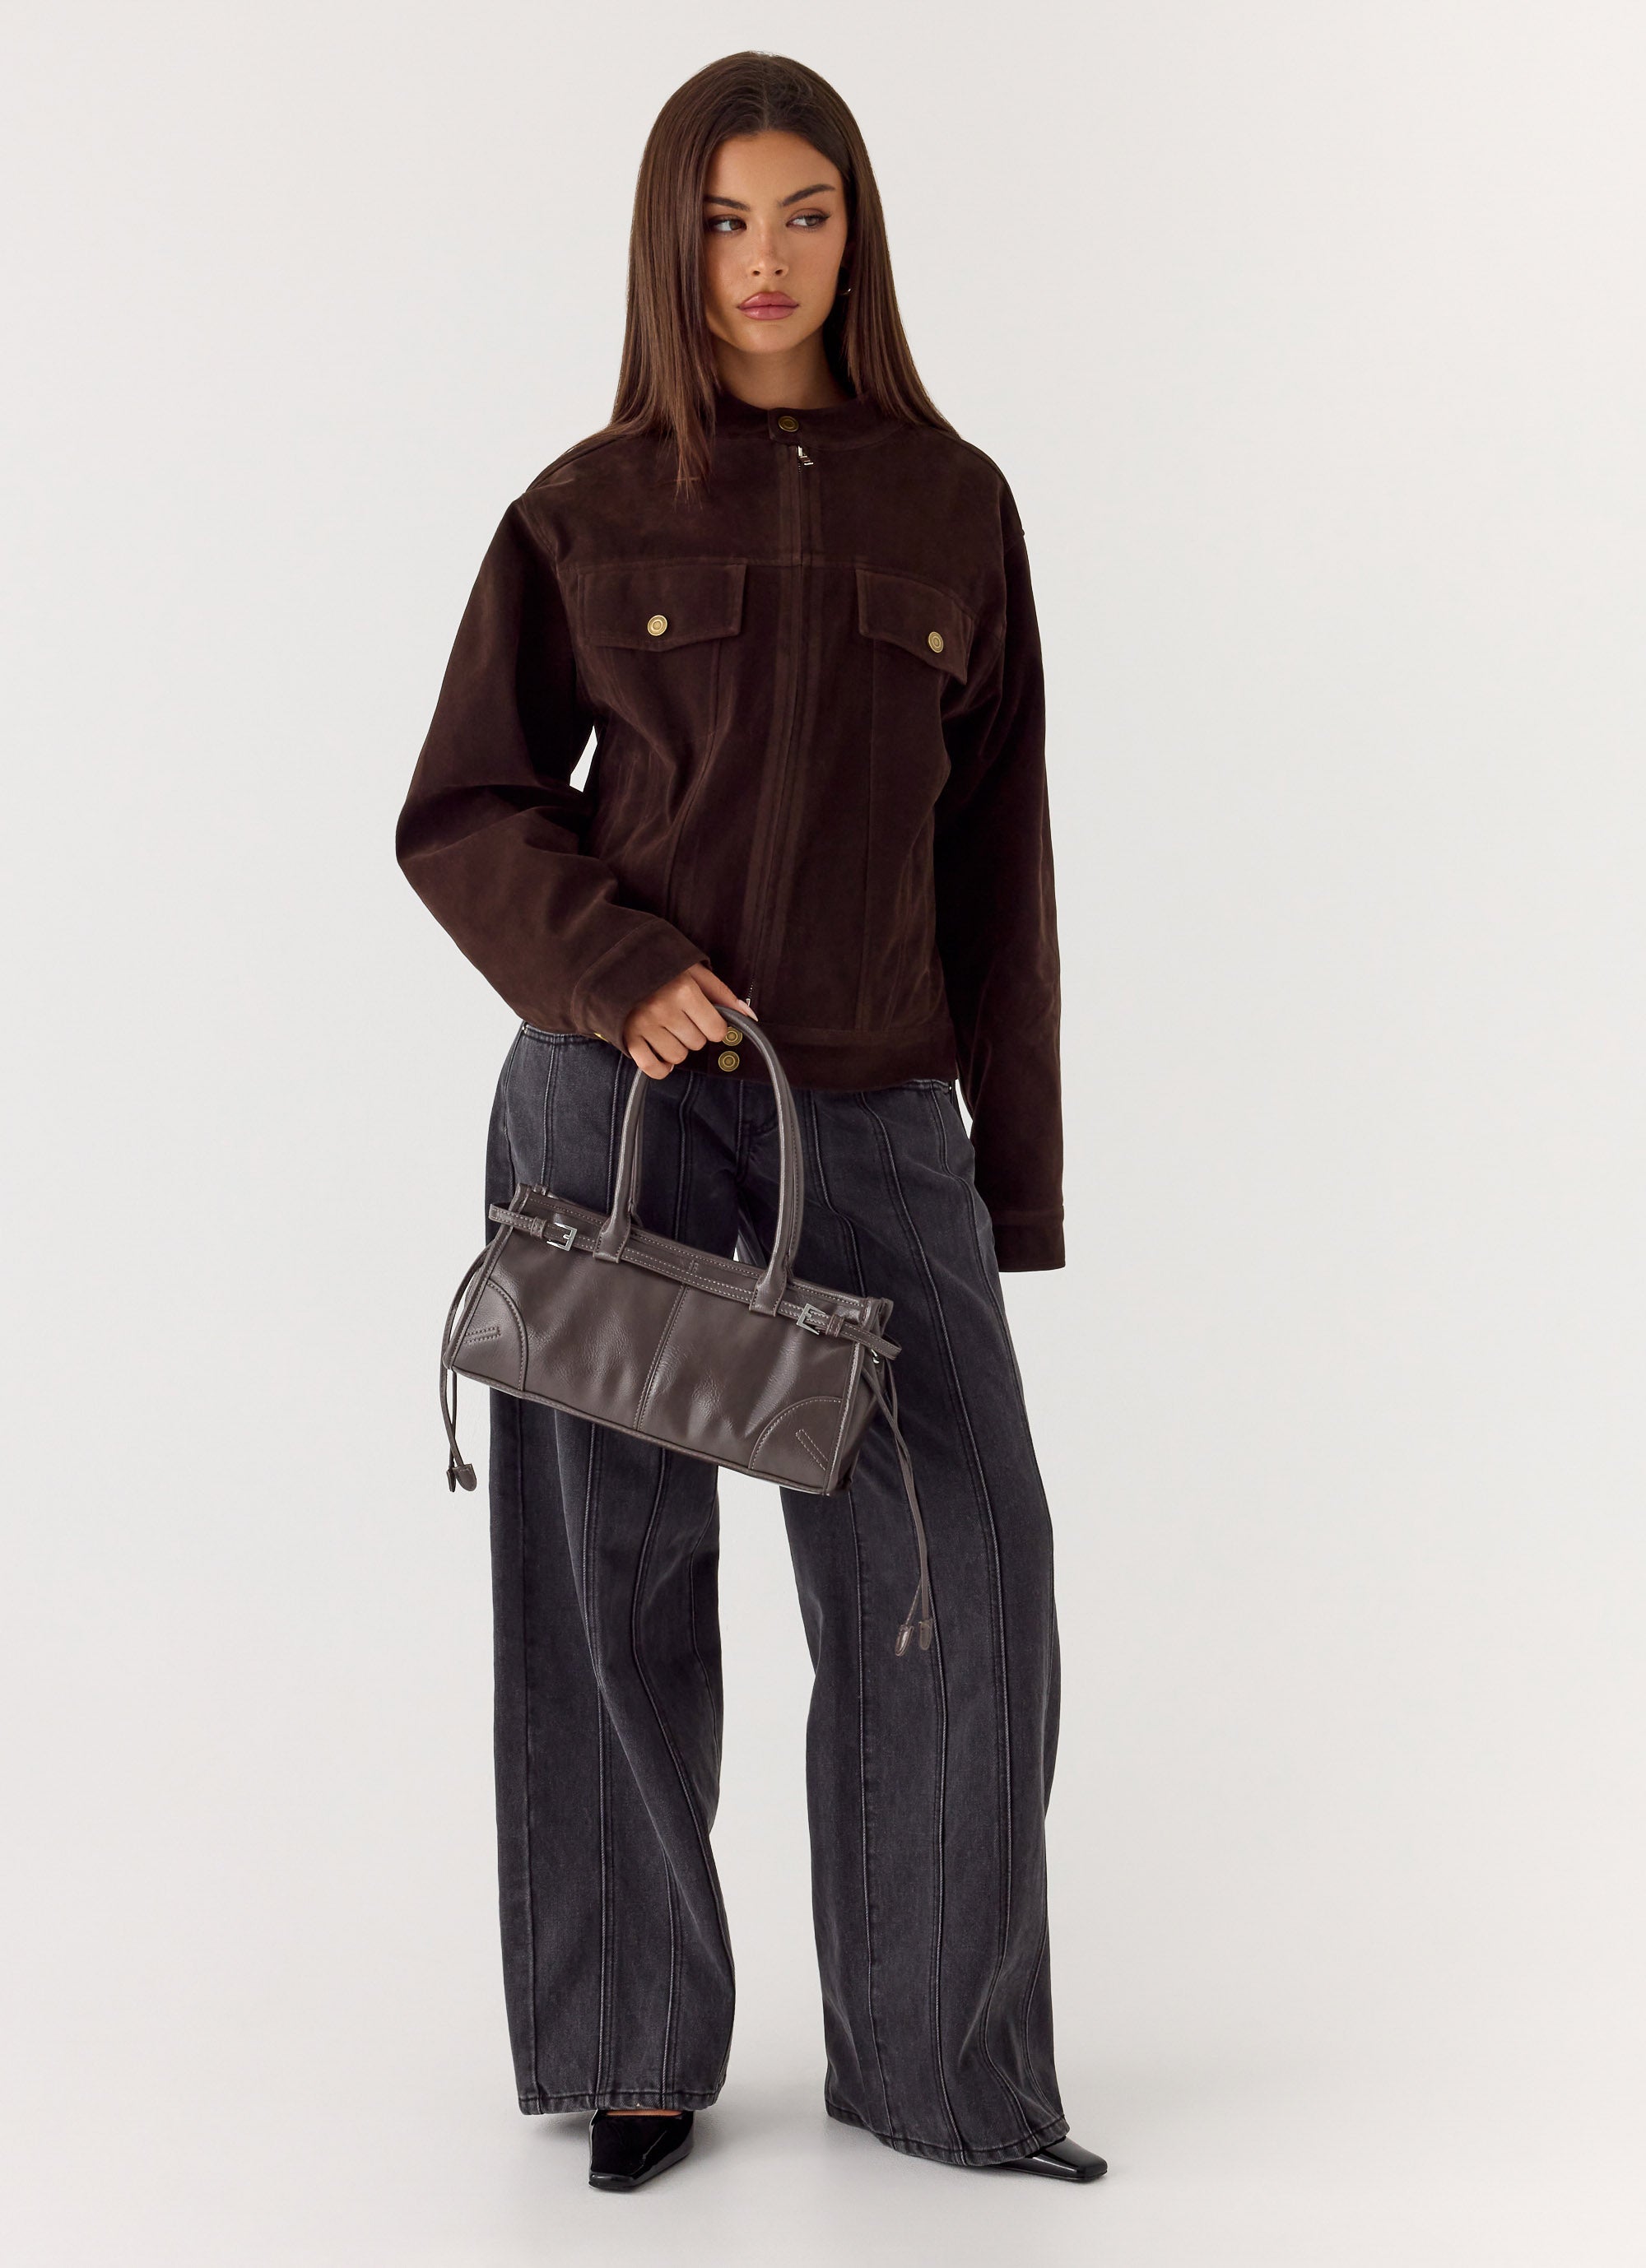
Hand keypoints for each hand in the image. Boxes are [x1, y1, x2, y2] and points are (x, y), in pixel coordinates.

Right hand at [620, 962, 752, 1079]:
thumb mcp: (693, 970)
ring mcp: (644, 1025)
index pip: (716, 1030)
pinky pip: (652, 1067)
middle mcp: (664, 1009)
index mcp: (683, 990)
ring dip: (676, 1047)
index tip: (704, 1017)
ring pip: (677, 1057)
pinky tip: (662, 1055)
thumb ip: (721, 993)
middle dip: (693, 1033)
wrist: (615, 963)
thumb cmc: (659, 966)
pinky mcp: (628, 1037)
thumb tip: (749, 1017)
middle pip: (697, 1044)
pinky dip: (660, 1067)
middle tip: (680, 1017)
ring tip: (666, 1028)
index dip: (713, 1026)